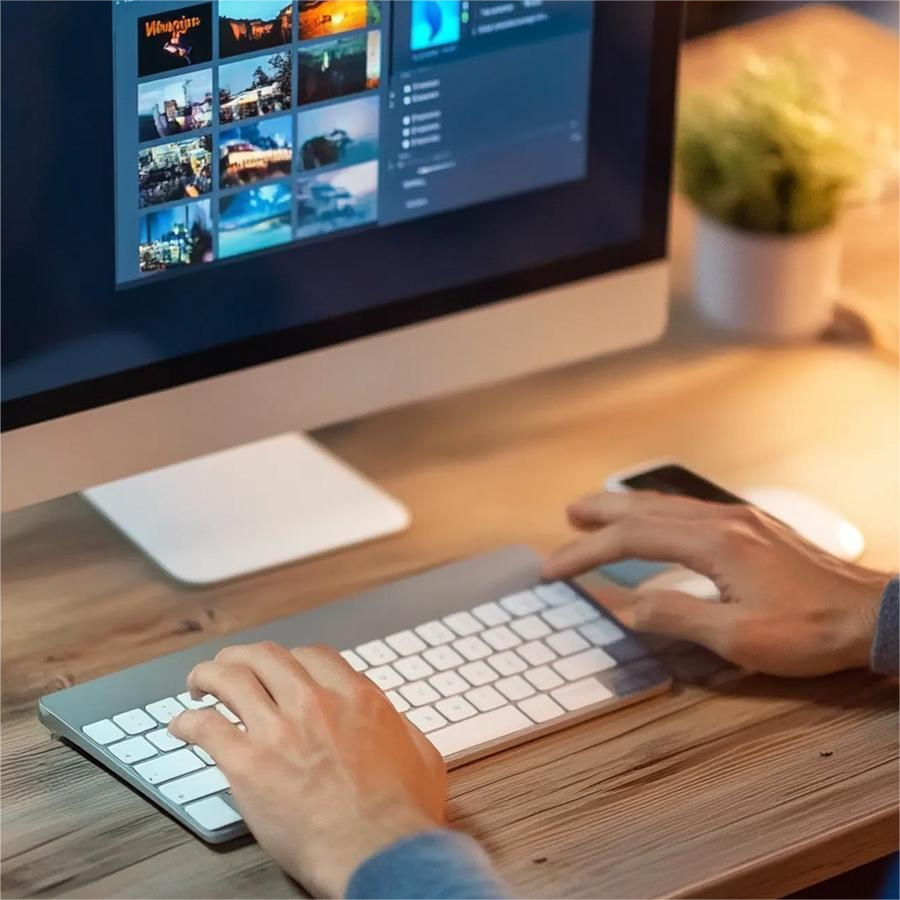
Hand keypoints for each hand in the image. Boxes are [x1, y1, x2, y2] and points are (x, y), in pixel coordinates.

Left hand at [169, 642, 446, 899]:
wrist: (379, 851)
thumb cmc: (402, 814)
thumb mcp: (421, 755)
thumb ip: (402, 729)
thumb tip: (395, 723)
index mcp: (356, 697)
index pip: (312, 656)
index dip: (291, 660)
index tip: (281, 671)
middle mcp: (314, 702)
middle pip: (266, 657)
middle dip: (244, 657)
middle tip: (231, 666)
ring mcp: (279, 729)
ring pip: (230, 678)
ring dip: (209, 675)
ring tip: (198, 682)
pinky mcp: (248, 763)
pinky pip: (206, 727)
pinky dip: (188, 721)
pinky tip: (181, 725)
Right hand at [542, 491, 888, 676]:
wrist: (875, 615)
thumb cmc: (811, 630)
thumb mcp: (739, 638)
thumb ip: (678, 617)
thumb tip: (628, 607)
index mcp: (713, 544)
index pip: (631, 541)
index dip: (586, 553)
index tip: (554, 567)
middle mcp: (723, 521)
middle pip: (645, 510)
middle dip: (601, 513)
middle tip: (567, 515)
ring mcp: (741, 519)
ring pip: (669, 505)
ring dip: (628, 507)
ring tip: (599, 511)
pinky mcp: (755, 527)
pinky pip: (691, 510)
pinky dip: (658, 512)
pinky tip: (658, 519)